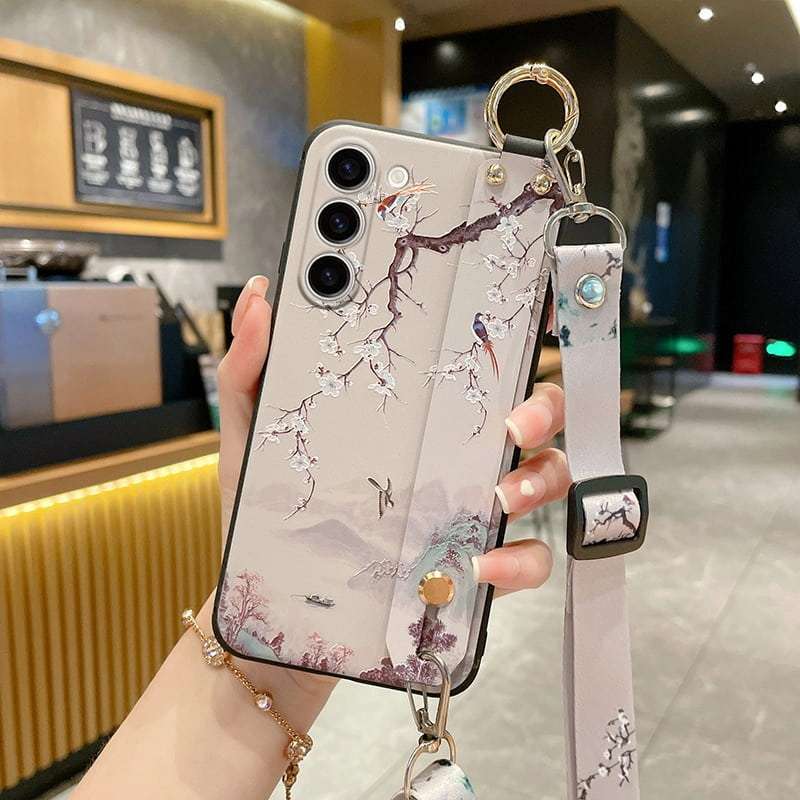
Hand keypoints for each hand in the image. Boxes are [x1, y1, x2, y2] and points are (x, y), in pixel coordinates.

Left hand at [216, 276, 569, 665]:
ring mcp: (472, 512)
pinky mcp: (474, 572)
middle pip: (533, 414)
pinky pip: (527, 560)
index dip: (518, 339)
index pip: (478, 367)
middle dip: (543, 407)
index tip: (536, 317)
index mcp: (417, 416)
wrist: (270, 608)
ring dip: (541, 479)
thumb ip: (252, 367)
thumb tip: (258, 294)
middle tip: (514, 421)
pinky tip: (481, 565)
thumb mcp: (255, 437)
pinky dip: (520, 560)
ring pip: (546, 479)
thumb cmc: (269, 513)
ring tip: (501, 495)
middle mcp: (456, 456)